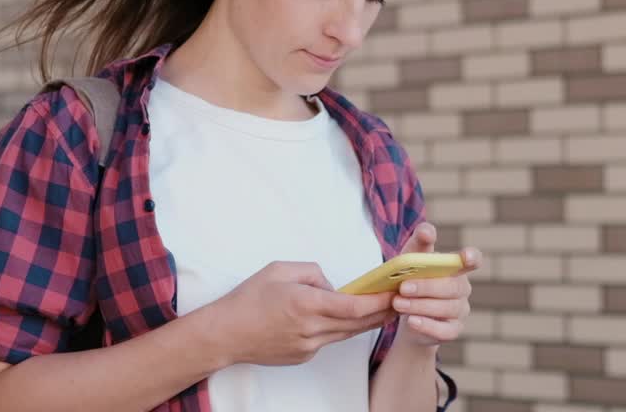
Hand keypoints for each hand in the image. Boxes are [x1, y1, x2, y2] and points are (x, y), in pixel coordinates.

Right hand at [207, 261, 397, 366]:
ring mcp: (308, 346)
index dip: (378, 301)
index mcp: (306, 304)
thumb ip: (311, 272)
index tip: (394, 293)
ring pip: (345, 334)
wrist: (225, 334)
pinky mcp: (303, 355)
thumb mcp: (279, 269)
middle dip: (381, 312)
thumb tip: (330, 285)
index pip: (354, 306)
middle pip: (357, 324)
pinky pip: (328, 340)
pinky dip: (338, 328)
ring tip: (382, 309)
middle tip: (400, 301)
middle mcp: (311, 329)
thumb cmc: (248, 299)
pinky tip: (343, 318)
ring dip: (365, 322)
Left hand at [391, 222, 481, 345]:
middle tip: (403, 287)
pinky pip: (444, 331)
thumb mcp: (411, 259)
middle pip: (452, 287)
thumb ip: (419, 243)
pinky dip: (427, 326)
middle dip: (427, 287)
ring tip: (398, 303)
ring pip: (447, 309)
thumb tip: (427, 231)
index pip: (473, 260)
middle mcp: (462, 289)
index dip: (472, 258)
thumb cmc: (411, 278)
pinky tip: (412, 322)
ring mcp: (460, 312)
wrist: (405, 314)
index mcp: (456, 268)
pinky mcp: (452, 331)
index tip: (465, 257)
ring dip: (421, 306)